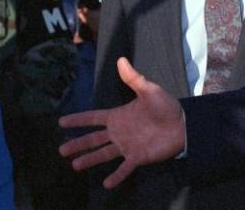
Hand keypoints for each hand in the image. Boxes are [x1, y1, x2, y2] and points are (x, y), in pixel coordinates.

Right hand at [58, 57, 184, 188]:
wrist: (183, 123)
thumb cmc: (166, 106)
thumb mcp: (148, 90)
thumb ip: (133, 78)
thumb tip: (121, 59)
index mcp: (119, 116)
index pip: (93, 118)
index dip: (78, 119)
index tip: (61, 122)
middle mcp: (119, 132)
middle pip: (93, 139)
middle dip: (77, 144)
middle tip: (61, 151)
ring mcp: (127, 145)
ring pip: (103, 154)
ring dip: (90, 160)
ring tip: (75, 166)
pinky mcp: (138, 156)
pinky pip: (125, 168)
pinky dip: (116, 176)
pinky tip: (106, 184)